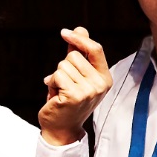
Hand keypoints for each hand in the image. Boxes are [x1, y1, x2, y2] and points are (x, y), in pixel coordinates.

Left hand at [38, 27, 112, 145]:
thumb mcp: (77, 75)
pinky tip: (56, 96)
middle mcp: (100, 84)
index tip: (64, 32)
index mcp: (105, 78)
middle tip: (65, 85)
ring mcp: (89, 90)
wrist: (62, 127)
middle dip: (63, 67)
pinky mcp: (75, 95)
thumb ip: (78, 53)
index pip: (95, 49)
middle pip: (73, 55)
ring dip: (56, 77)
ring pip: (63, 65)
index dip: (79, 38)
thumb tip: (80, 29)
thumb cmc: (68, 100)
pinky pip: (57, 75)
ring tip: (61, 92)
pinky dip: (51, 83)